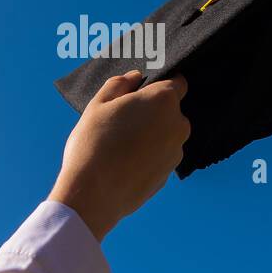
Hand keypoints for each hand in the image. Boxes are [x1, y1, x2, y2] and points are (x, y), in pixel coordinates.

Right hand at [48, 70, 190, 241]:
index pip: (177, 82)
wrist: (94, 195)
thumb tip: (135, 78)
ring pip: (165, 135)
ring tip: (121, 145)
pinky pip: (160, 157)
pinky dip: (148, 156)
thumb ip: (119, 84)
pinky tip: (125, 163)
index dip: (159, 84)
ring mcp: (176, 152)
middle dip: (152, 111)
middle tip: (122, 120)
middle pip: (170, 110)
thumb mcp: (98, 104)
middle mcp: (178, 125)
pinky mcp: (169, 175)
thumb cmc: (94, 144)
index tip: (141, 92)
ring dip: (151, 135)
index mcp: (163, 101)